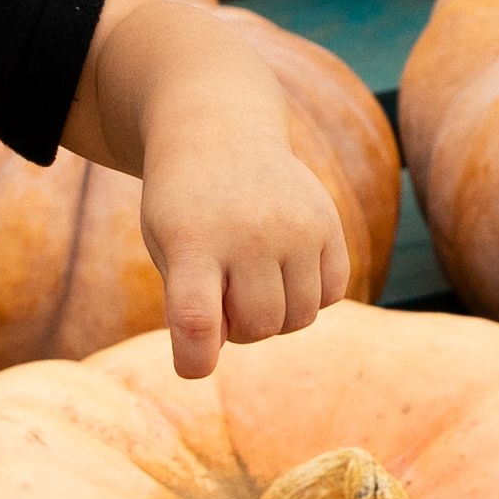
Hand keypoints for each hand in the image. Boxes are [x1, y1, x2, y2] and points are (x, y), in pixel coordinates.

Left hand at [134, 55, 357, 378]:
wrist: (220, 133)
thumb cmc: (183, 206)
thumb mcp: (167, 247)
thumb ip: (191, 304)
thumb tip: (221, 352)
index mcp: (192, 241)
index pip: (197, 318)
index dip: (195, 358)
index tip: (193, 365)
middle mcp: (249, 233)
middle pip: (257, 326)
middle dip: (238, 328)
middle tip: (223, 296)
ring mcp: (296, 227)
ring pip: (298, 318)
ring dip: (274, 315)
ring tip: (251, 280)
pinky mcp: (328, 224)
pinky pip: (332, 294)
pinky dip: (308, 296)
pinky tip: (283, 266)